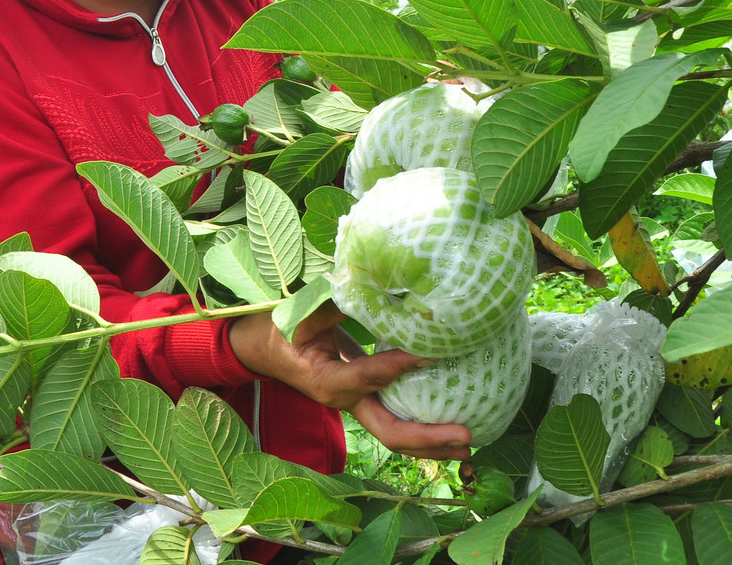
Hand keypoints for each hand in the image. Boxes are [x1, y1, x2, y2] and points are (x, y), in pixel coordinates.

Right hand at [229, 303, 472, 460]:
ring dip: (431, 444)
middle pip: (389, 431)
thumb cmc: (281, 329)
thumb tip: (376, 286)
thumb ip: (339, 304)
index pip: (372, 376)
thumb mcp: (303, 313)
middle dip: (429, 437)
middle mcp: (344, 400)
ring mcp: (355, 405)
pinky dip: (423, 428)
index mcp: (326, 380)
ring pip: (395, 434)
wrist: (263, 348)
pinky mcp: (363, 401)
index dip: (403, 365)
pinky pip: (395, 420)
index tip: (435, 351)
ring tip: (469, 446)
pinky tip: (450, 427)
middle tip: (467, 436)